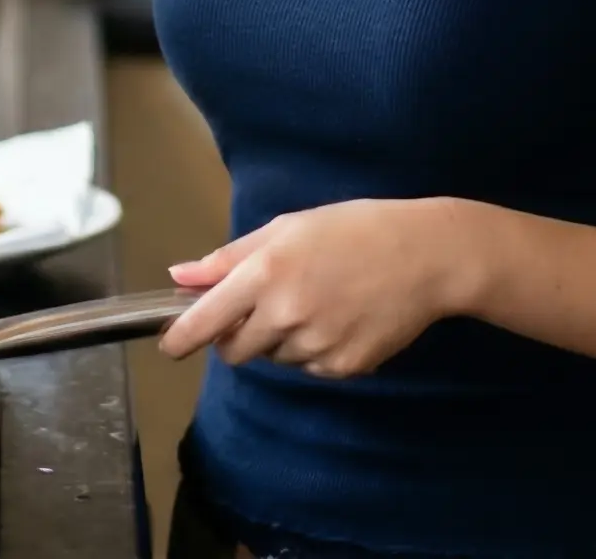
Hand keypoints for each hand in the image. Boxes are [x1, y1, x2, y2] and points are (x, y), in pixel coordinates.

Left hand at [157, 198, 479, 377]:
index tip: (169, 346)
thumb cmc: (354, 230)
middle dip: (237, 335)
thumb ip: (229, 258)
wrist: (427, 256)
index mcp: (266, 272)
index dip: (180, 338)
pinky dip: (314, 350)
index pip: (204, 320)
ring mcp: (315, 344)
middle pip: (234, 349)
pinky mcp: (343, 367)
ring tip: (318, 301)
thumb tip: (180, 276)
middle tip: (266, 305)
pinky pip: (309, 367)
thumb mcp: (287, 228)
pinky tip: (341, 318)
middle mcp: (285, 313)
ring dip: (280, 340)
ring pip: (274, 358)